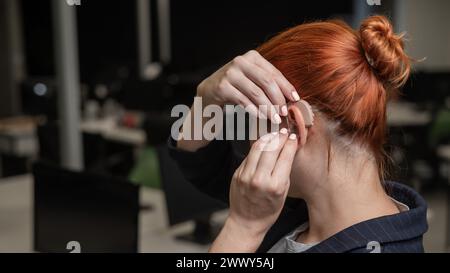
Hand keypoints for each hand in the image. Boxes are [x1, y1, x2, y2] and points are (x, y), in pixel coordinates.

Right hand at [197, 50, 299, 122]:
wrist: (207, 96)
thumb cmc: (234, 90)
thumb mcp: (252, 82)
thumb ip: (268, 84)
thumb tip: (292, 96)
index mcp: (251, 57)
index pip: (274, 73)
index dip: (286, 87)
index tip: (296, 100)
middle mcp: (240, 61)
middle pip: (267, 82)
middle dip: (278, 99)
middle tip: (284, 112)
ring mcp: (229, 73)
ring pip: (256, 92)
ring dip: (268, 107)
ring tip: (275, 118)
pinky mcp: (222, 87)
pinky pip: (244, 100)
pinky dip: (255, 110)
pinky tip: (261, 117)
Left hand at [210, 129, 297, 251]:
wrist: (246, 221)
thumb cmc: (268, 210)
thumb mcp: (283, 192)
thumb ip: (284, 171)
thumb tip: (288, 151)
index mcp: (275, 185)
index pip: (285, 157)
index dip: (291, 144)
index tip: (294, 138)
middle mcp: (260, 179)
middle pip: (271, 148)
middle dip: (280, 137)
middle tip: (285, 133)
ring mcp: (246, 176)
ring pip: (257, 148)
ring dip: (267, 138)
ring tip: (274, 135)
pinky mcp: (237, 173)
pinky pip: (249, 155)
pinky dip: (257, 147)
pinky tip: (263, 144)